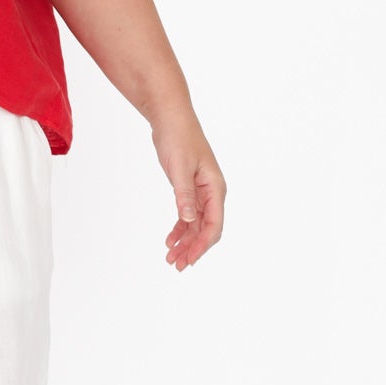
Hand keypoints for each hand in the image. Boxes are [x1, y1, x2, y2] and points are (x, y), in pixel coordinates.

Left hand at [151, 112, 224, 270]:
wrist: (171, 119)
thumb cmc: (178, 138)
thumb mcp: (180, 168)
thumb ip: (183, 195)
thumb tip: (188, 220)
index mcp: (215, 188)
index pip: (214, 225)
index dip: (202, 245)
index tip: (189, 260)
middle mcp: (211, 193)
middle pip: (206, 229)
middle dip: (193, 248)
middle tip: (176, 265)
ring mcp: (201, 192)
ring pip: (196, 225)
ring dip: (185, 242)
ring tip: (171, 257)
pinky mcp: (189, 189)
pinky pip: (187, 215)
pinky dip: (180, 229)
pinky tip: (170, 239)